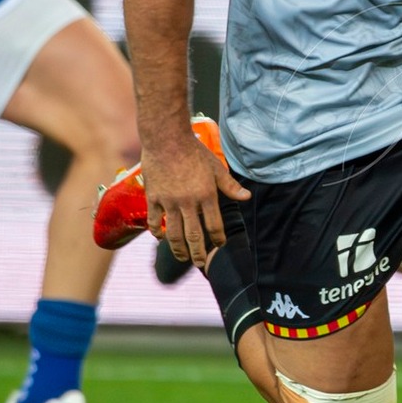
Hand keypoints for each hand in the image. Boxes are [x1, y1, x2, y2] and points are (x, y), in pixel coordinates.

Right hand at [142, 128, 250, 268]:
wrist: (166, 139)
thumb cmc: (193, 151)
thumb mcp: (216, 167)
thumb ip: (230, 186)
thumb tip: (247, 197)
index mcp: (206, 195)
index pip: (215, 225)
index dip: (218, 238)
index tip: (220, 245)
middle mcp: (188, 202)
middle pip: (194, 235)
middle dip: (198, 252)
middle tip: (201, 263)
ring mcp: (169, 202)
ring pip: (174, 233)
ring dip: (178, 249)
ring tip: (182, 257)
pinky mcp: (154, 198)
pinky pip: (155, 221)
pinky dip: (157, 232)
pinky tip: (161, 238)